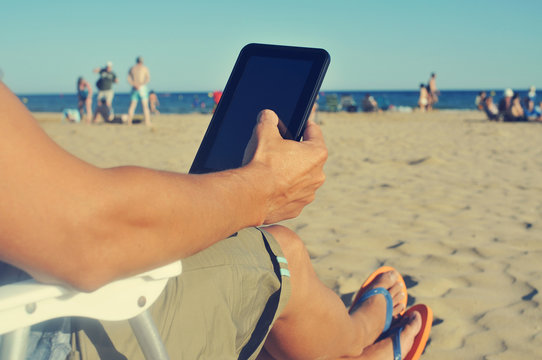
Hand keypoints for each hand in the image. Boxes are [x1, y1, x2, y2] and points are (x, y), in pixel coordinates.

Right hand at [244, 108, 326, 223]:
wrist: (251, 195)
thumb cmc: (262, 163)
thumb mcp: (263, 132)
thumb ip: (268, 120)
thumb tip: (268, 115)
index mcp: (316, 154)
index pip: (314, 132)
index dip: (306, 126)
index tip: (302, 124)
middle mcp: (317, 175)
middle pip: (309, 158)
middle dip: (296, 153)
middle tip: (280, 149)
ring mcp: (308, 195)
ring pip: (302, 179)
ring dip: (291, 174)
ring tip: (273, 170)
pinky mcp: (296, 209)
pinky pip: (292, 196)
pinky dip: (283, 192)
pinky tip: (270, 187)